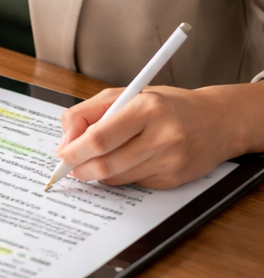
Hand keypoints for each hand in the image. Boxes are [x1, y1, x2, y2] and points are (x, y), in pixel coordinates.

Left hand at [55, 83, 259, 188]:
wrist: (216, 122)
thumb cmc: (165, 105)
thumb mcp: (125, 94)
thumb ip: (89, 112)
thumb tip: (66, 139)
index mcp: (146, 109)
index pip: (99, 138)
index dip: (74, 149)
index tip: (61, 154)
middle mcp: (161, 136)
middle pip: (105, 163)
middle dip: (79, 167)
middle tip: (68, 165)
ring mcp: (170, 161)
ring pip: (116, 177)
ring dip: (96, 173)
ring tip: (90, 162)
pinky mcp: (174, 180)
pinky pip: (133, 183)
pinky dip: (118, 175)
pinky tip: (123, 161)